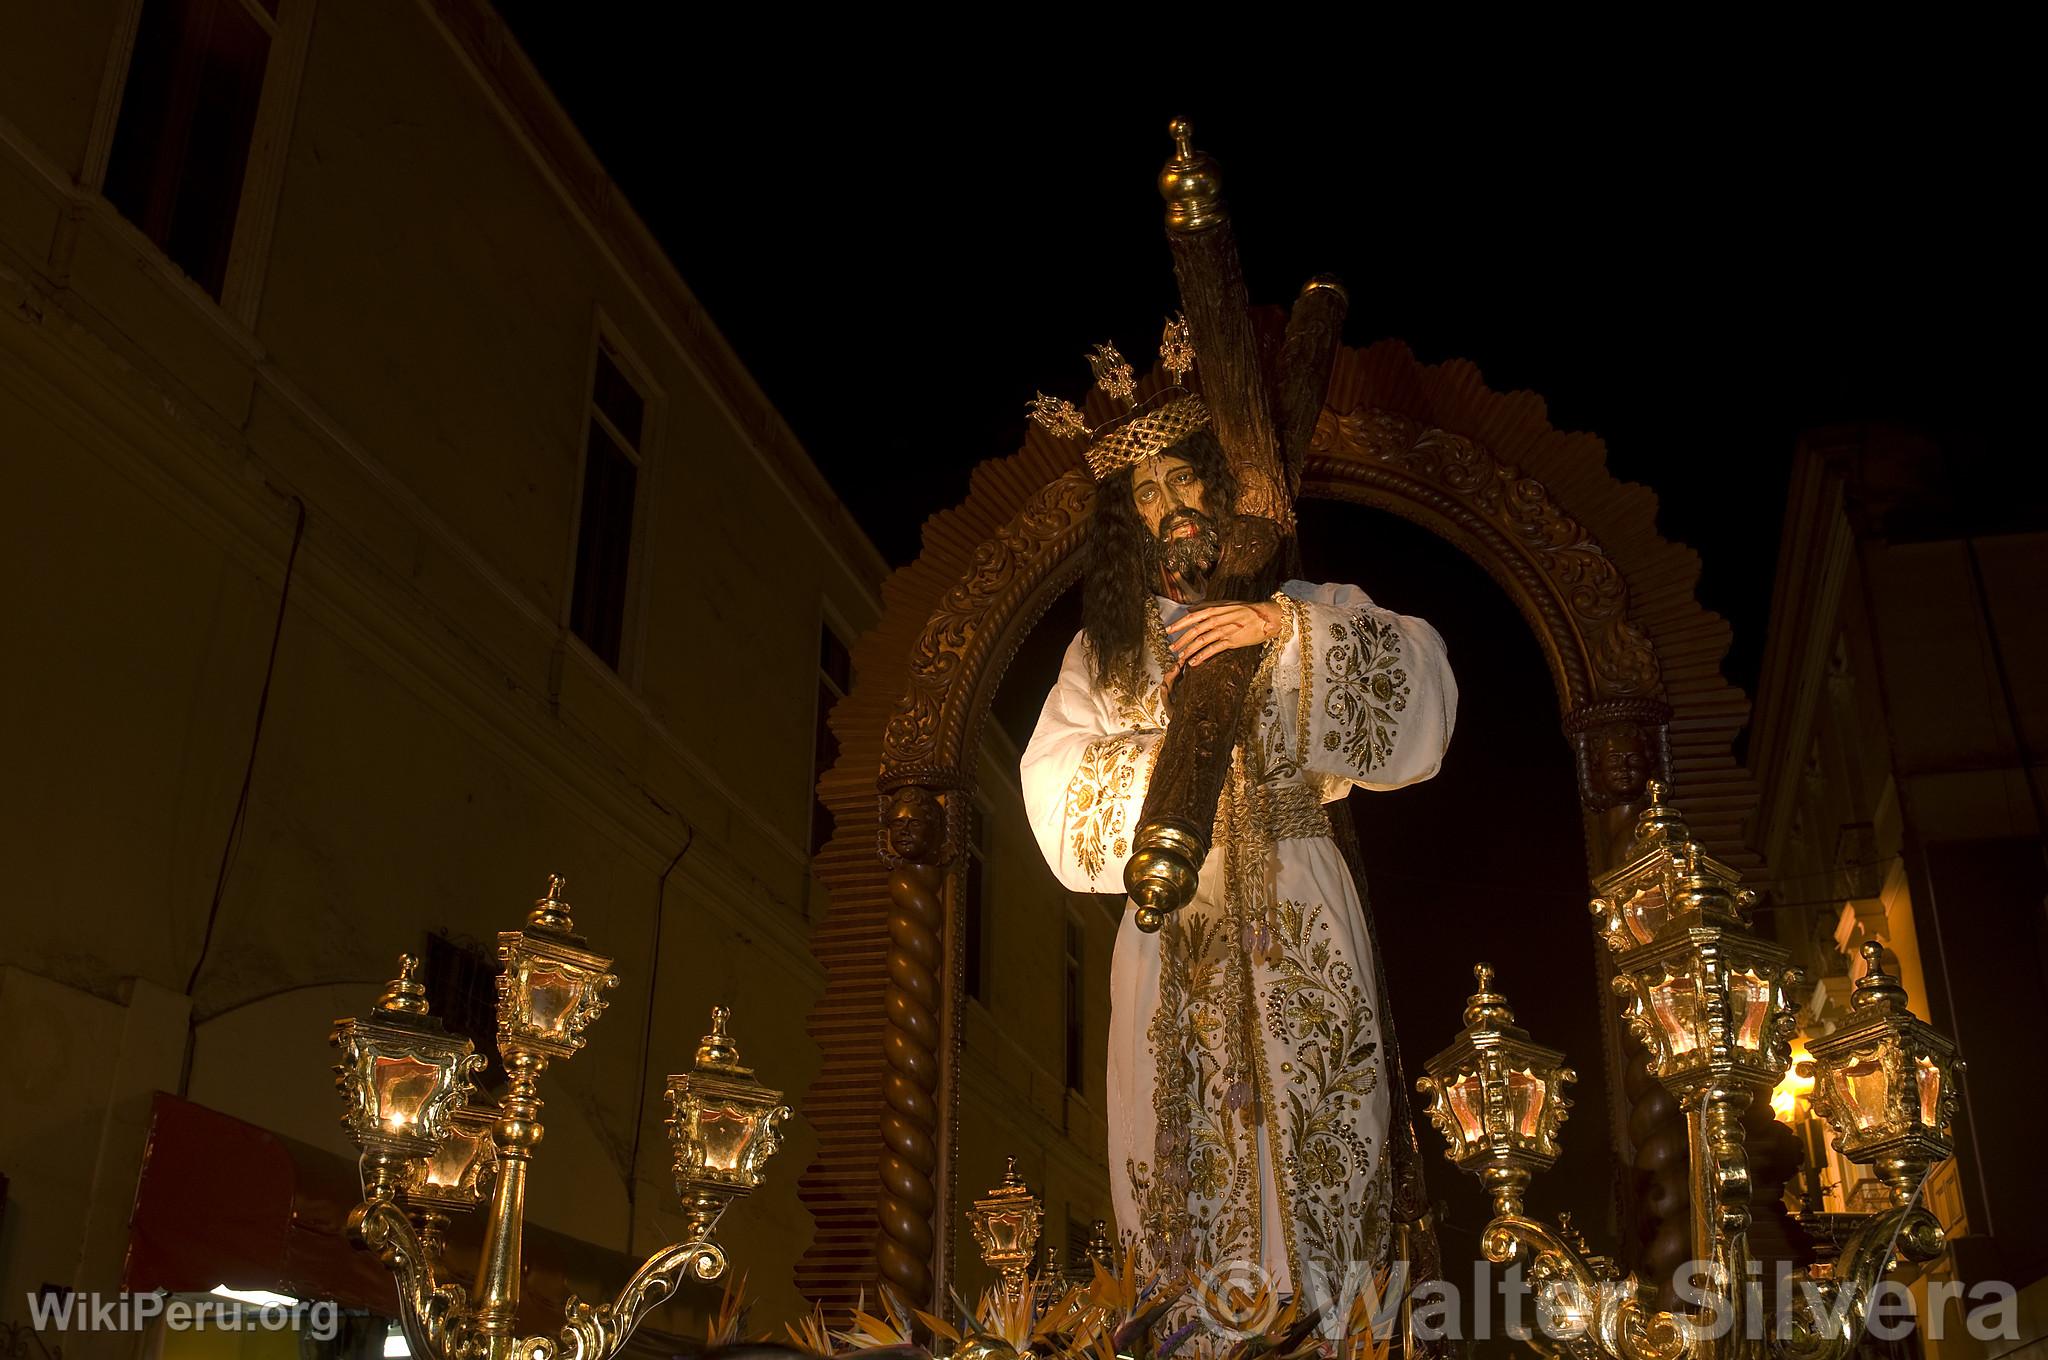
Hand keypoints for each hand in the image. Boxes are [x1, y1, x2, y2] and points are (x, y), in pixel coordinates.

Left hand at [1164, 601, 1282, 668]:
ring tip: (1180, 657)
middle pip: (1194, 630)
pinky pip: (1213, 650)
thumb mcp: (1226, 604)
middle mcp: (1218, 619)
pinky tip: (1194, 662)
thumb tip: (1190, 609)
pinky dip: (1202, 656)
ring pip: (1201, 641)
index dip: (1178, 624)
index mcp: (1215, 609)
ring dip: (1188, 650)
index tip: (1168, 630)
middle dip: (1180, 640)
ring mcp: (1224, 630)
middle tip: (1171, 648)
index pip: (1192, 616)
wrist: (1267, 617)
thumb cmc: (1246, 609)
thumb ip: (1208, 606)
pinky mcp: (1232, 641)